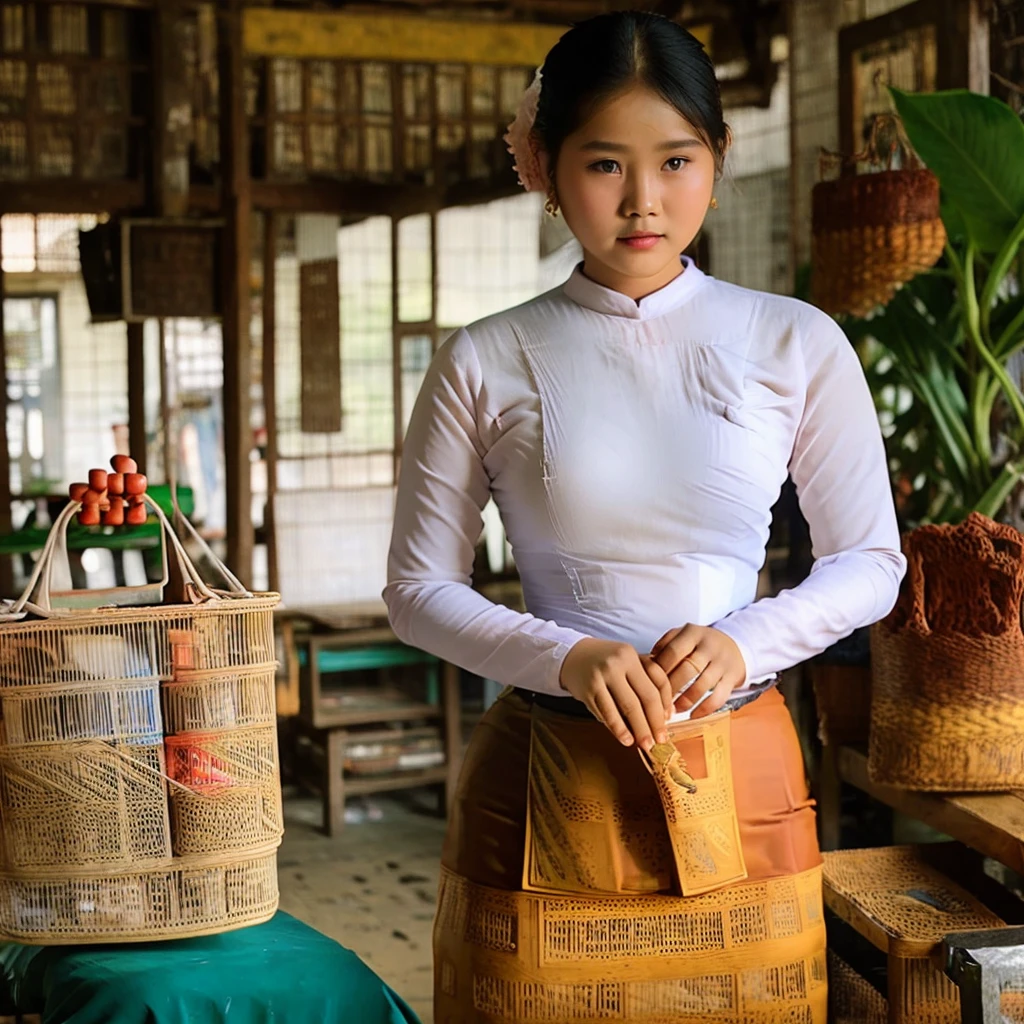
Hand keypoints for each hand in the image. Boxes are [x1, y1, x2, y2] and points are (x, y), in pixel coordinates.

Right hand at [558, 638, 673, 750]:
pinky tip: (625, 738)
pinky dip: (618, 728)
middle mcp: (617, 663)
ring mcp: (600, 676)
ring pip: (626, 707)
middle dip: (654, 722)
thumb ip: (646, 680)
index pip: (657, 682)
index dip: (665, 705)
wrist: (572, 656)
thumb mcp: (627, 661)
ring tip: (644, 744)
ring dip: (638, 729)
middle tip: (660, 741)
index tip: (668, 722)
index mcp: (631, 655)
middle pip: (643, 697)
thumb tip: (664, 713)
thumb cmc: (605, 661)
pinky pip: (606, 713)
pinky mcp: (587, 690)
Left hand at [651, 625, 746, 718]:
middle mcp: (709, 646)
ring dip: (685, 701)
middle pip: (687, 669)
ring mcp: (723, 663)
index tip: (648, 684)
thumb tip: (647, 664)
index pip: (673, 652)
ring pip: (702, 685)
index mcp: (692, 633)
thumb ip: (664, 646)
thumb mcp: (682, 636)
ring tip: (672, 711)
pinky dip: (704, 709)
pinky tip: (692, 716)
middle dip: (670, 688)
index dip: (660, 670)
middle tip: (657, 702)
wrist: (734, 646)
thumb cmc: (699, 644)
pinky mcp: (733, 678)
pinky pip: (719, 697)